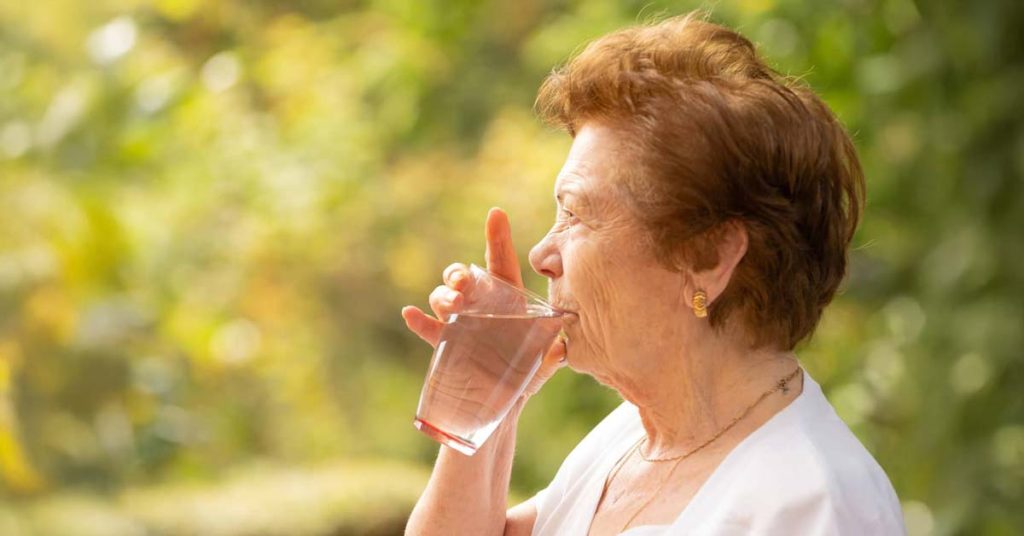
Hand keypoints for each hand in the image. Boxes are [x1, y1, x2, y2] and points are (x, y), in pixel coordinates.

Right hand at [401, 207, 566, 399]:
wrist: (501, 409)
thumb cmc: (524, 377)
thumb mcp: (541, 366)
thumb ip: (549, 357)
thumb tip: (558, 350)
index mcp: (507, 301)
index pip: (501, 264)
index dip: (498, 238)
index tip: (496, 215)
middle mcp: (481, 307)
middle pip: (464, 277)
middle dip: (458, 273)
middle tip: (462, 281)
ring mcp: (460, 325)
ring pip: (444, 298)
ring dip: (442, 295)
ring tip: (452, 306)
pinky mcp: (445, 346)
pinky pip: (428, 330)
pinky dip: (418, 321)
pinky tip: (411, 314)